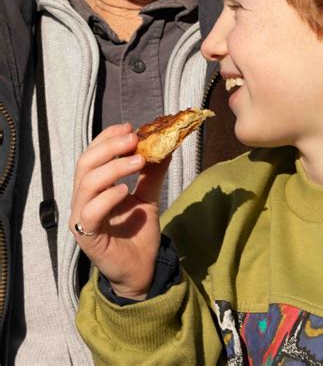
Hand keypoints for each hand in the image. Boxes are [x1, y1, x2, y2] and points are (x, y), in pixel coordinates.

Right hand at [69, 123, 170, 299]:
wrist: (142, 270)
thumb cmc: (138, 233)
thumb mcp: (148, 197)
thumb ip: (152, 174)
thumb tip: (166, 146)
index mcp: (93, 187)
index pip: (92, 154)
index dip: (107, 138)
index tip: (130, 127)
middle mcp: (83, 200)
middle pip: (85, 163)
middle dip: (110, 146)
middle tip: (134, 139)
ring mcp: (82, 218)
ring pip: (87, 183)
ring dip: (114, 167)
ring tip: (139, 161)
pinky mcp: (88, 236)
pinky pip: (91, 212)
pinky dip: (107, 197)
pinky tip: (124, 190)